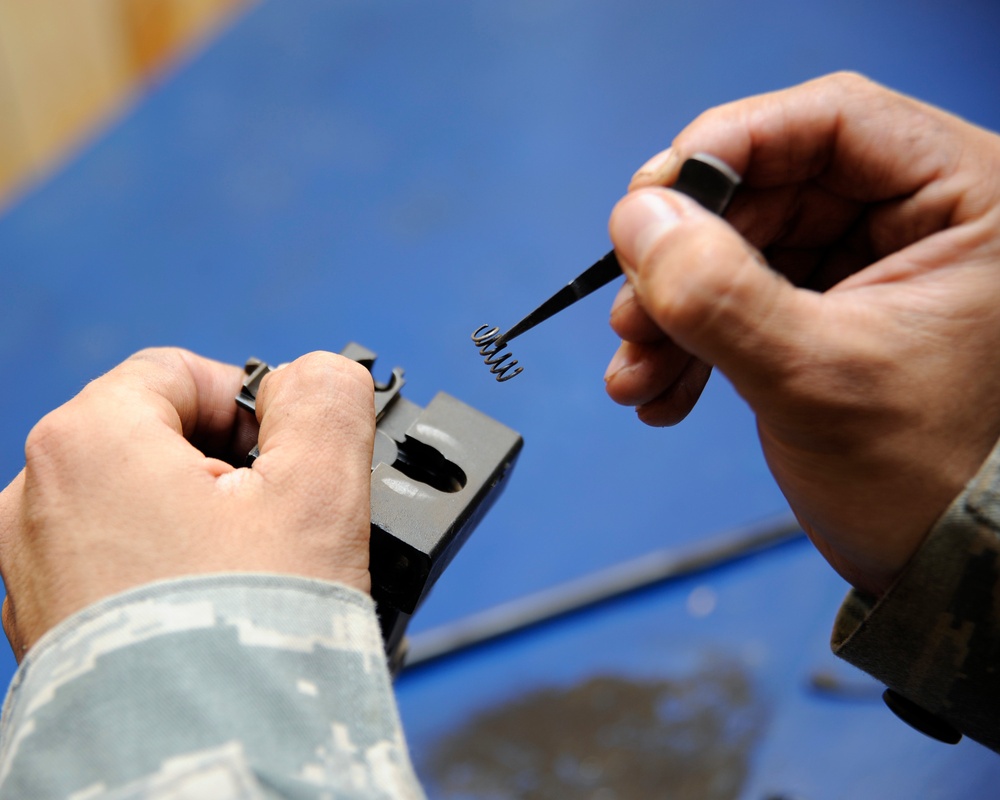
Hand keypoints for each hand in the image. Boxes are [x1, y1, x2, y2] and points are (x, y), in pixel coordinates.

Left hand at [0, 348, 374, 657]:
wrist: (199, 778)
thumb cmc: (249, 635)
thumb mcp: (320, 485)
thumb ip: (327, 398)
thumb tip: (318, 377)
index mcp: (88, 442)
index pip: (180, 373)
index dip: (250, 403)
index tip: (289, 456)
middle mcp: (37, 501)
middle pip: (157, 440)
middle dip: (228, 468)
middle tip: (280, 521)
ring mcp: (33, 572)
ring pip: (139, 507)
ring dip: (202, 525)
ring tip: (252, 577)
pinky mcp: (47, 632)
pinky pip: (118, 570)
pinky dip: (169, 577)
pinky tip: (213, 618)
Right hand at [604, 72, 999, 595]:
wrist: (938, 568)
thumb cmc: (926, 481)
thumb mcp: (814, 379)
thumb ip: (719, 292)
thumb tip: (638, 218)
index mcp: (966, 200)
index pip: (830, 121)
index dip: (727, 148)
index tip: (649, 200)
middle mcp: (921, 220)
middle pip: (768, 190)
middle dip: (684, 259)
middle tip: (631, 314)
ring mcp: (870, 268)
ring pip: (742, 248)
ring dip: (675, 309)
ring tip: (635, 371)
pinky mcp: (830, 312)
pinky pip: (742, 298)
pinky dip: (692, 340)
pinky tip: (659, 388)